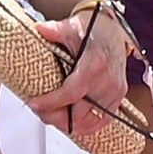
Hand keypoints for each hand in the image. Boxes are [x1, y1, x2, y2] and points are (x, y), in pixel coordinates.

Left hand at [33, 4, 147, 146]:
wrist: (112, 30)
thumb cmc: (93, 29)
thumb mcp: (72, 26)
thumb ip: (55, 30)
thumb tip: (40, 29)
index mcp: (95, 63)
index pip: (72, 92)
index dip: (51, 102)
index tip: (34, 103)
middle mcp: (108, 80)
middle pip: (79, 112)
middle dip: (54, 116)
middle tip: (39, 111)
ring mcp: (115, 90)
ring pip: (89, 121)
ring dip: (68, 124)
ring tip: (51, 117)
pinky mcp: (118, 97)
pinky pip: (103, 120)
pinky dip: (86, 127)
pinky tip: (71, 124)